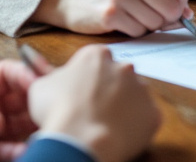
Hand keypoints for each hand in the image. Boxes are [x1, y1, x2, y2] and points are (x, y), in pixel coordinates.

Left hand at [0, 59, 38, 161]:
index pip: (9, 75)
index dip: (28, 74)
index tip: (46, 83)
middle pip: (21, 102)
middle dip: (38, 106)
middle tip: (53, 114)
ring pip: (19, 129)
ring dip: (33, 132)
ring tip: (44, 135)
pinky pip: (7, 153)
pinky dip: (19, 153)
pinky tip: (26, 153)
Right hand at [28, 45, 159, 161]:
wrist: (79, 138)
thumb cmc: (58, 110)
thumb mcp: (42, 86)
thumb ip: (56, 76)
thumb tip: (59, 79)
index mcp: (97, 56)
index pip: (96, 61)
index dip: (87, 78)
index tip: (81, 93)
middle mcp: (124, 67)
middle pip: (118, 76)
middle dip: (109, 90)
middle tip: (94, 110)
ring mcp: (142, 90)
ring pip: (135, 96)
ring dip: (125, 107)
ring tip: (106, 125)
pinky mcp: (153, 113)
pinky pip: (146, 118)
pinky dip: (136, 126)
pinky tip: (119, 134)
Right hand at [32, 0, 194, 36]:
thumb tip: (189, 14)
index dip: (181, 2)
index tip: (173, 6)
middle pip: (172, 8)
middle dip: (167, 18)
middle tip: (152, 16)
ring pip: (156, 23)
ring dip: (148, 26)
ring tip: (133, 16)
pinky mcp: (110, 14)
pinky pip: (139, 32)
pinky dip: (134, 31)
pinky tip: (122, 22)